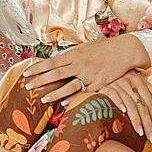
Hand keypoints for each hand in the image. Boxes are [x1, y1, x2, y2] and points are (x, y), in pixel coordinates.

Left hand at [22, 34, 145, 104]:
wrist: (125, 50)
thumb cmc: (103, 48)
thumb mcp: (84, 47)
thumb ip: (70, 54)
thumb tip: (54, 57)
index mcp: (75, 54)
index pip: (52, 62)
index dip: (38, 68)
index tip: (26, 73)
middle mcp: (80, 64)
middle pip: (56, 73)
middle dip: (40, 80)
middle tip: (27, 87)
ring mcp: (90, 74)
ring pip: (69, 85)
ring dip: (55, 93)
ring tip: (43, 100)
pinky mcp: (100, 82)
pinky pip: (84, 92)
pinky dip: (74, 98)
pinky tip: (64, 104)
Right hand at [90, 74, 151, 142]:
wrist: (100, 66)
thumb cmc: (117, 74)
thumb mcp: (133, 77)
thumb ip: (146, 86)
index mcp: (137, 81)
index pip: (149, 102)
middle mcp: (129, 83)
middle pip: (141, 106)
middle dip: (147, 123)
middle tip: (151, 136)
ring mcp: (117, 84)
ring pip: (130, 104)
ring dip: (136, 119)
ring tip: (139, 132)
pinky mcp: (105, 86)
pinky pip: (113, 95)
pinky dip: (119, 103)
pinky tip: (123, 112)